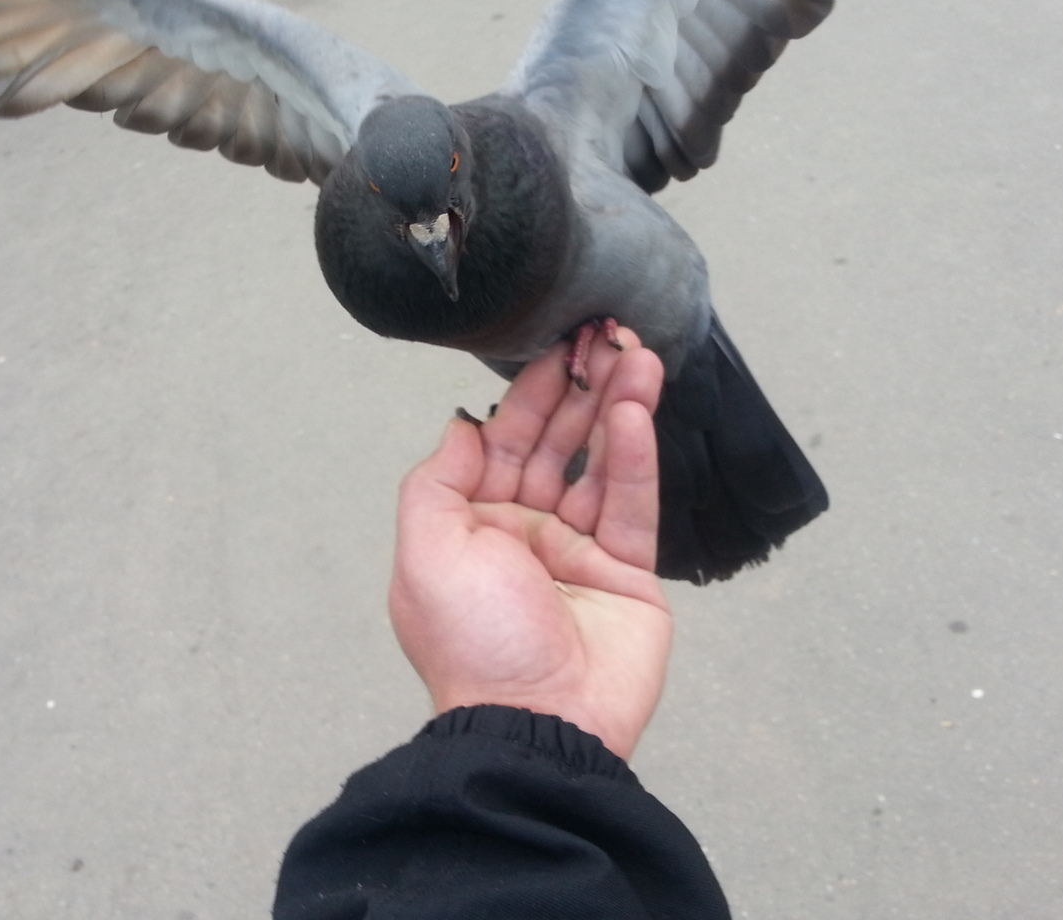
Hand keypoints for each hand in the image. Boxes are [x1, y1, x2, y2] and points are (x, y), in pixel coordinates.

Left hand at [389, 330, 669, 758]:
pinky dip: (634, 456)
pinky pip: (631, 503)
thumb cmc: (472, 645)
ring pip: (600, 463)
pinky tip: (637, 411)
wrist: (535, 726)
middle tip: (607, 336)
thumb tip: (462, 425)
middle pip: (557, 443)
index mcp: (472, 527)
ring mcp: (578, 553)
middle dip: (580, 388)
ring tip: (637, 356)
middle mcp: (524, 534)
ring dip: (617, 408)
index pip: (504, 441)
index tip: (556, 346)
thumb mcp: (424, 553)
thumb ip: (438, 481)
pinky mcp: (628, 573)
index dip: (529, 393)